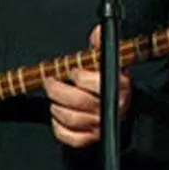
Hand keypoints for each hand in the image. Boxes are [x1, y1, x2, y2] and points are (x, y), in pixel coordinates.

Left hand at [42, 25, 131, 147]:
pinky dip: (59, 127)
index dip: (78, 75)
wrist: (118, 103)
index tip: (71, 70)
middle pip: (78, 101)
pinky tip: (57, 116)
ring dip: (57, 107)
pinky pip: (72, 137)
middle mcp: (111, 107)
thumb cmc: (109, 79)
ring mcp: (101, 124)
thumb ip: (100, 45)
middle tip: (49, 82)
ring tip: (53, 98)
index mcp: (118, 85)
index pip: (93, 82)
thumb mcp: (107, 59)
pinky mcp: (91, 138)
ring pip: (72, 119)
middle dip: (58, 90)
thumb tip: (98, 31)